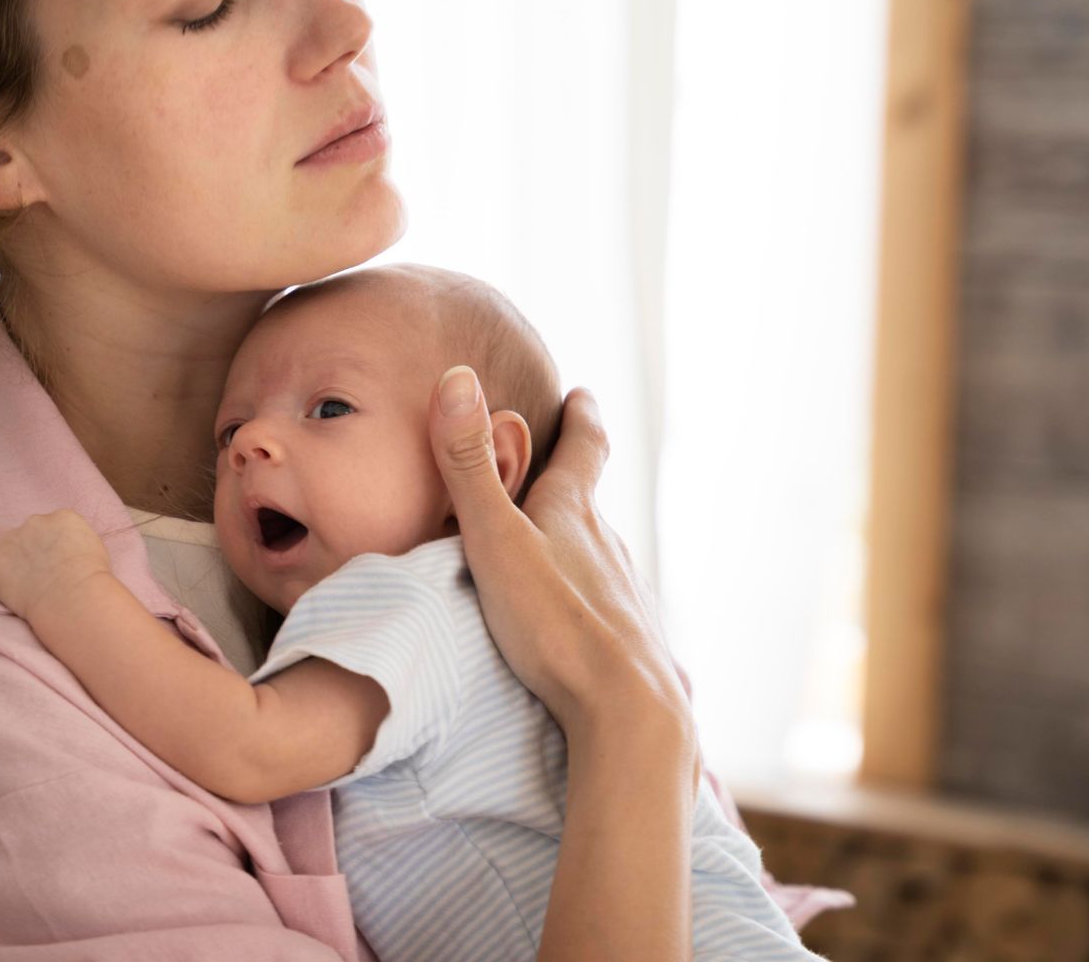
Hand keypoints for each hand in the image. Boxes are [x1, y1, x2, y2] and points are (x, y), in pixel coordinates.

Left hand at [0, 509, 113, 621]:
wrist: (73, 597)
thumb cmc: (92, 581)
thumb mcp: (95, 549)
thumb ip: (75, 542)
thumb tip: (68, 552)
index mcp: (62, 516)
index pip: (51, 528)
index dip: (51, 550)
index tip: (56, 567)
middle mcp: (33, 521)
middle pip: (26, 537)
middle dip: (28, 556)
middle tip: (40, 581)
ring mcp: (8, 542)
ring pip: (4, 556)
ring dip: (11, 570)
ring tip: (26, 593)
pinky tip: (11, 600)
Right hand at [428, 366, 693, 758]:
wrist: (627, 710)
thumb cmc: (555, 623)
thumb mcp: (494, 538)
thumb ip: (468, 467)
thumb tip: (457, 378)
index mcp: (573, 513)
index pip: (584, 447)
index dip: (581, 417)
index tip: (582, 395)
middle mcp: (608, 545)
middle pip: (590, 504)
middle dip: (574, 484)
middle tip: (559, 467)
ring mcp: (625, 594)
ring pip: (600, 557)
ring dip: (579, 546)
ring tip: (555, 549)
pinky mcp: (632, 641)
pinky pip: (606, 607)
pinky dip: (587, 599)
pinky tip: (576, 622)